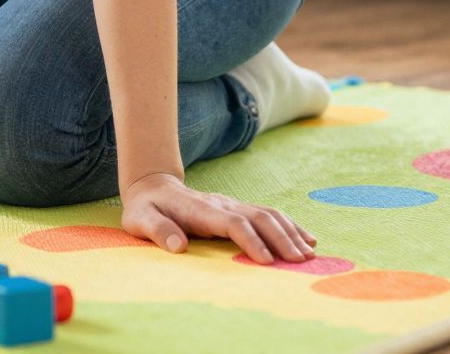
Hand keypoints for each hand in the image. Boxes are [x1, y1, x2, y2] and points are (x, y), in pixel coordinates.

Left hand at [121, 171, 316, 263]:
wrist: (151, 187)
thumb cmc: (145, 209)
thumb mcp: (140, 220)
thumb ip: (158, 231)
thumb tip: (178, 247)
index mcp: (201, 209)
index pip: (233, 223)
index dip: (251, 241)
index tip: (266, 262)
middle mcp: (222, 204)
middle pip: (259, 217)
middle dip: (282, 239)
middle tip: (300, 261)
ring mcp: (232, 204)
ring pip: (268, 214)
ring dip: (290, 232)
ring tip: (309, 254)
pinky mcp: (237, 208)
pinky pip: (268, 214)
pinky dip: (290, 225)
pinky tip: (307, 238)